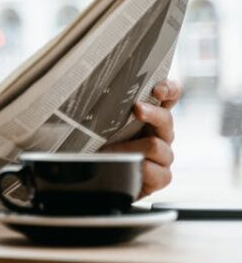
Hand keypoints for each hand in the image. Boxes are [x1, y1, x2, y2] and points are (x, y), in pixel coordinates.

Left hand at [101, 79, 182, 197]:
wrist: (95, 178)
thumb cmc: (96, 144)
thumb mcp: (98, 122)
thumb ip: (106, 105)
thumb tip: (94, 84)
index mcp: (149, 115)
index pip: (169, 96)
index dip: (169, 89)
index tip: (158, 90)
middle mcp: (160, 132)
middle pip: (166, 118)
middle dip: (151, 113)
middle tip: (136, 109)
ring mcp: (163, 155)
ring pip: (157, 145)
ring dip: (130, 148)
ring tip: (108, 151)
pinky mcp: (162, 176)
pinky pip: (158, 172)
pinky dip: (138, 169)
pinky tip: (123, 168)